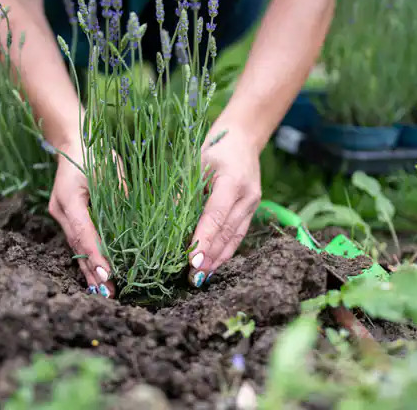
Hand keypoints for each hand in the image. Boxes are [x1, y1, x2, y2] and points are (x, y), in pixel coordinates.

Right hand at [48, 142, 124, 297]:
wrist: (73, 141)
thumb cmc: (95, 152)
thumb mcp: (112, 169)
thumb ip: (122, 195)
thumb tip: (139, 222)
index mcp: (70, 197)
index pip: (84, 232)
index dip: (96, 254)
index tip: (107, 274)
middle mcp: (61, 209)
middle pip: (78, 246)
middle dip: (93, 272)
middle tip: (108, 294)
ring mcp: (60, 214)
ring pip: (76, 248)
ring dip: (89, 270)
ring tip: (103, 292)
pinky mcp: (66, 217)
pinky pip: (78, 241)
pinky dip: (88, 258)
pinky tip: (97, 276)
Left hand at [187, 125, 262, 286]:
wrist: (242, 139)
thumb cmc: (213, 149)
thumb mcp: (194, 165)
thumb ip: (183, 193)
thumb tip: (164, 224)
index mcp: (232, 179)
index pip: (216, 215)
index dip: (204, 239)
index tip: (192, 260)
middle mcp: (247, 195)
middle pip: (227, 232)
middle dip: (209, 256)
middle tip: (192, 277)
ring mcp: (253, 204)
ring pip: (234, 238)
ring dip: (217, 259)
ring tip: (200, 277)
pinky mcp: (252, 211)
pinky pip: (238, 236)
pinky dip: (225, 252)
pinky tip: (212, 265)